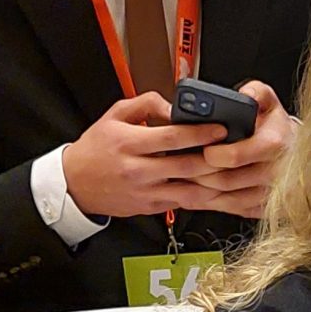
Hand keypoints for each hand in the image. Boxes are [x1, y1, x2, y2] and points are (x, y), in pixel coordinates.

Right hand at [61, 91, 225, 219]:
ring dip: (213, 182)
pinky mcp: (150, 208)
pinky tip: (215, 187)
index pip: (172, 138)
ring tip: (231, 171)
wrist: (76, 184)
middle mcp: (138, 169)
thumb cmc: (97, 148)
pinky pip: (182, 202)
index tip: (220, 129)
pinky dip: (202, 196)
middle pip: (186, 166)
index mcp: (129, 143)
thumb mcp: (115, 115)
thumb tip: (173, 106)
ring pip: (189, 190)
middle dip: (215, 158)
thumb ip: (146, 104)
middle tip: (234, 150)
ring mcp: (145, 192)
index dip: (200, 133)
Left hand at [192, 79, 294, 220]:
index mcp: (274, 144)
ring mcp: (269, 193)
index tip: (199, 149)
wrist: (299, 155)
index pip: (236, 156)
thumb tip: (245, 94)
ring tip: (181, 182)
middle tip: (179, 167)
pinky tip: (195, 197)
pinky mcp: (263, 207)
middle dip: (198, 174)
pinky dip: (211, 205)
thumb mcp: (270, 102)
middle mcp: (273, 172)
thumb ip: (257, 92)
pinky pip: (233, 210)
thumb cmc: (278, 129)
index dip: (212, 154)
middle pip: (226, 180)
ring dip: (201, 192)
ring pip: (227, 199)